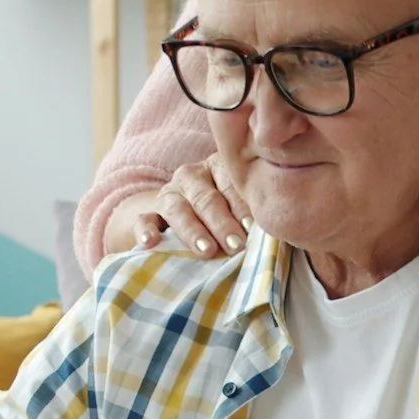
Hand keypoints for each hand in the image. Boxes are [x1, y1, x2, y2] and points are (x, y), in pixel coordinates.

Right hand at [129, 153, 249, 258]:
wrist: (181, 218)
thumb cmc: (226, 215)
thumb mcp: (239, 208)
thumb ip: (252, 217)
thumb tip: (275, 233)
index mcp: (218, 168)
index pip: (230, 184)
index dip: (242, 207)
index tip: (252, 228)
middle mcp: (191, 176)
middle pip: (206, 199)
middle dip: (221, 223)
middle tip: (236, 245)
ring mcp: (168, 194)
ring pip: (177, 209)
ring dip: (192, 231)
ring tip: (206, 250)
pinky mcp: (146, 212)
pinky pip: (143, 219)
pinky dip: (145, 230)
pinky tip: (150, 242)